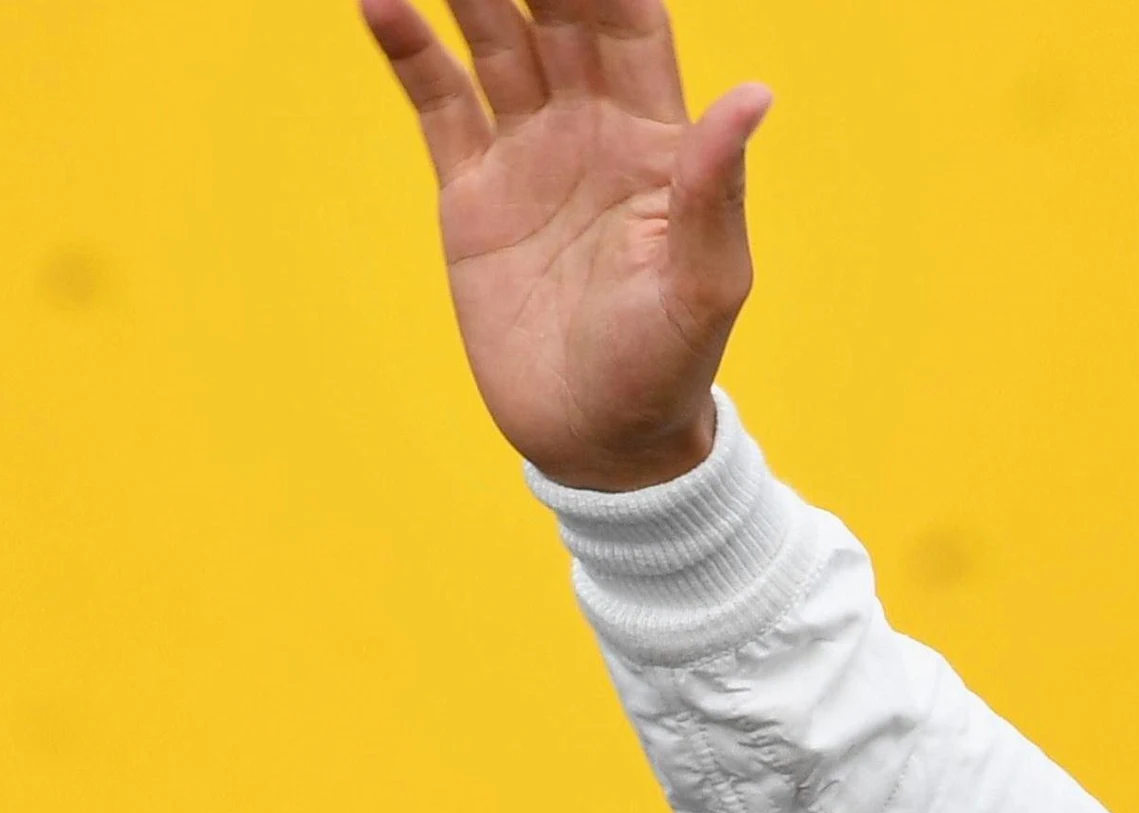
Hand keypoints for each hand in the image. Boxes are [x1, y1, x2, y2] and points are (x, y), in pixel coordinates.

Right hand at [363, 0, 768, 489]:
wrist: (600, 442)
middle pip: (557, 16)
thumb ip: (715, 187)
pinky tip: (383, 1)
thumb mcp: (704, 282)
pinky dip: (410, 50)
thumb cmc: (669, 367)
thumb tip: (754, 95)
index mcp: (657, 141)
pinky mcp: (472, 194)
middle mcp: (592, 130)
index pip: (630, 25)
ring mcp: (528, 156)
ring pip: (494, 41)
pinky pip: (438, 103)